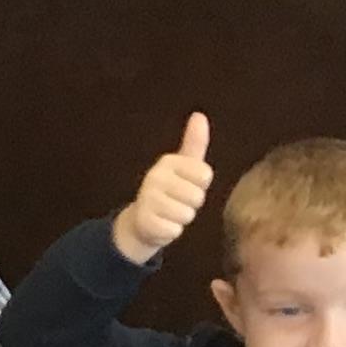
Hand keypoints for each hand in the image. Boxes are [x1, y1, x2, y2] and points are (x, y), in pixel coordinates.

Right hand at [114, 111, 213, 261]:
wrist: (141, 221)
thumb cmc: (169, 191)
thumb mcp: (182, 166)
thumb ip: (194, 142)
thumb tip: (199, 115)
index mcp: (168, 162)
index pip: (205, 175)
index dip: (199, 185)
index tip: (186, 184)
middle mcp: (155, 176)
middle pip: (197, 196)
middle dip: (191, 204)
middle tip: (176, 202)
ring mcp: (148, 199)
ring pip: (187, 214)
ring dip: (181, 219)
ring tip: (169, 213)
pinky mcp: (145, 221)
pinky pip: (175, 230)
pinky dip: (171, 232)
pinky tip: (161, 225)